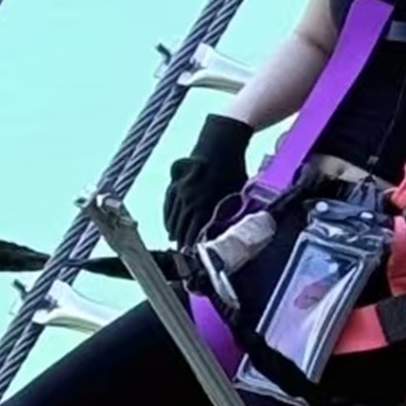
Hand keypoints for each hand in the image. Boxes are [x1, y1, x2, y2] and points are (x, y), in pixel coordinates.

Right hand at [162, 113, 251, 247]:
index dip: (192, 249)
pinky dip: (168, 218)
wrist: (221, 144)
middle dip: (182, 244)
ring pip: (173, 219)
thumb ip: (229, 215)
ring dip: (174, 233)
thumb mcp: (237, 195)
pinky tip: (170, 226)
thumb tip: (225, 235)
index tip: (191, 261)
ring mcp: (179, 193)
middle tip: (183, 257)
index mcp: (205, 206)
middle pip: (182, 229)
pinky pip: (168, 207)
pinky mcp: (174, 184)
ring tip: (176, 244)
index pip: (194, 235)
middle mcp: (189, 201)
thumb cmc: (234, 170)